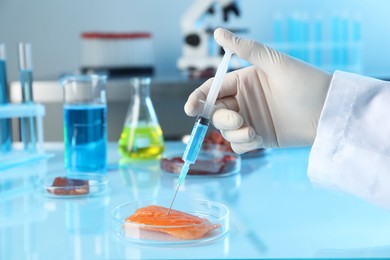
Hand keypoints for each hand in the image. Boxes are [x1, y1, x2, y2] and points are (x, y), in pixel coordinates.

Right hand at [184, 28, 331, 153]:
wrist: (327, 111)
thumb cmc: (304, 81)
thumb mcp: (274, 63)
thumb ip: (245, 49)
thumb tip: (217, 32)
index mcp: (243, 82)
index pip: (212, 90)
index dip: (199, 99)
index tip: (191, 109)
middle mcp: (244, 101)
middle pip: (215, 112)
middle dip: (220, 118)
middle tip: (238, 119)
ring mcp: (250, 120)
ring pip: (225, 131)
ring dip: (234, 132)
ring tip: (253, 131)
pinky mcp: (259, 138)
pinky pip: (238, 145)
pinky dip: (243, 143)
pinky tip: (259, 138)